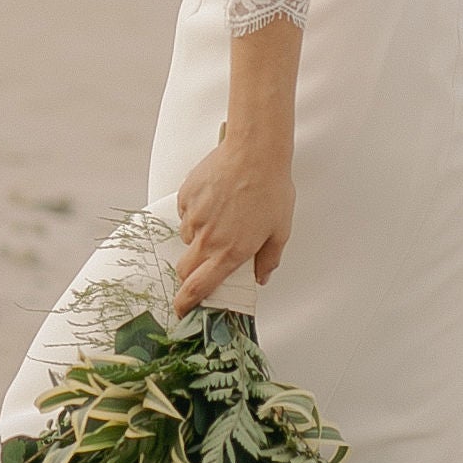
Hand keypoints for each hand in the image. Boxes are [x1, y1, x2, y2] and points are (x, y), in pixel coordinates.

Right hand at [173, 127, 294, 313]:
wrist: (254, 152)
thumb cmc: (271, 188)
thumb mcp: (280, 230)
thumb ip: (268, 259)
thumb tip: (260, 277)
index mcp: (230, 252)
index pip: (199, 288)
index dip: (186, 303)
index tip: (182, 310)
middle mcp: (208, 238)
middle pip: (185, 269)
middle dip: (190, 274)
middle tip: (206, 261)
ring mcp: (194, 217)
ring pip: (188, 238)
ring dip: (199, 237)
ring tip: (223, 216)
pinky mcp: (186, 197)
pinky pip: (186, 213)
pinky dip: (197, 212)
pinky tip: (216, 199)